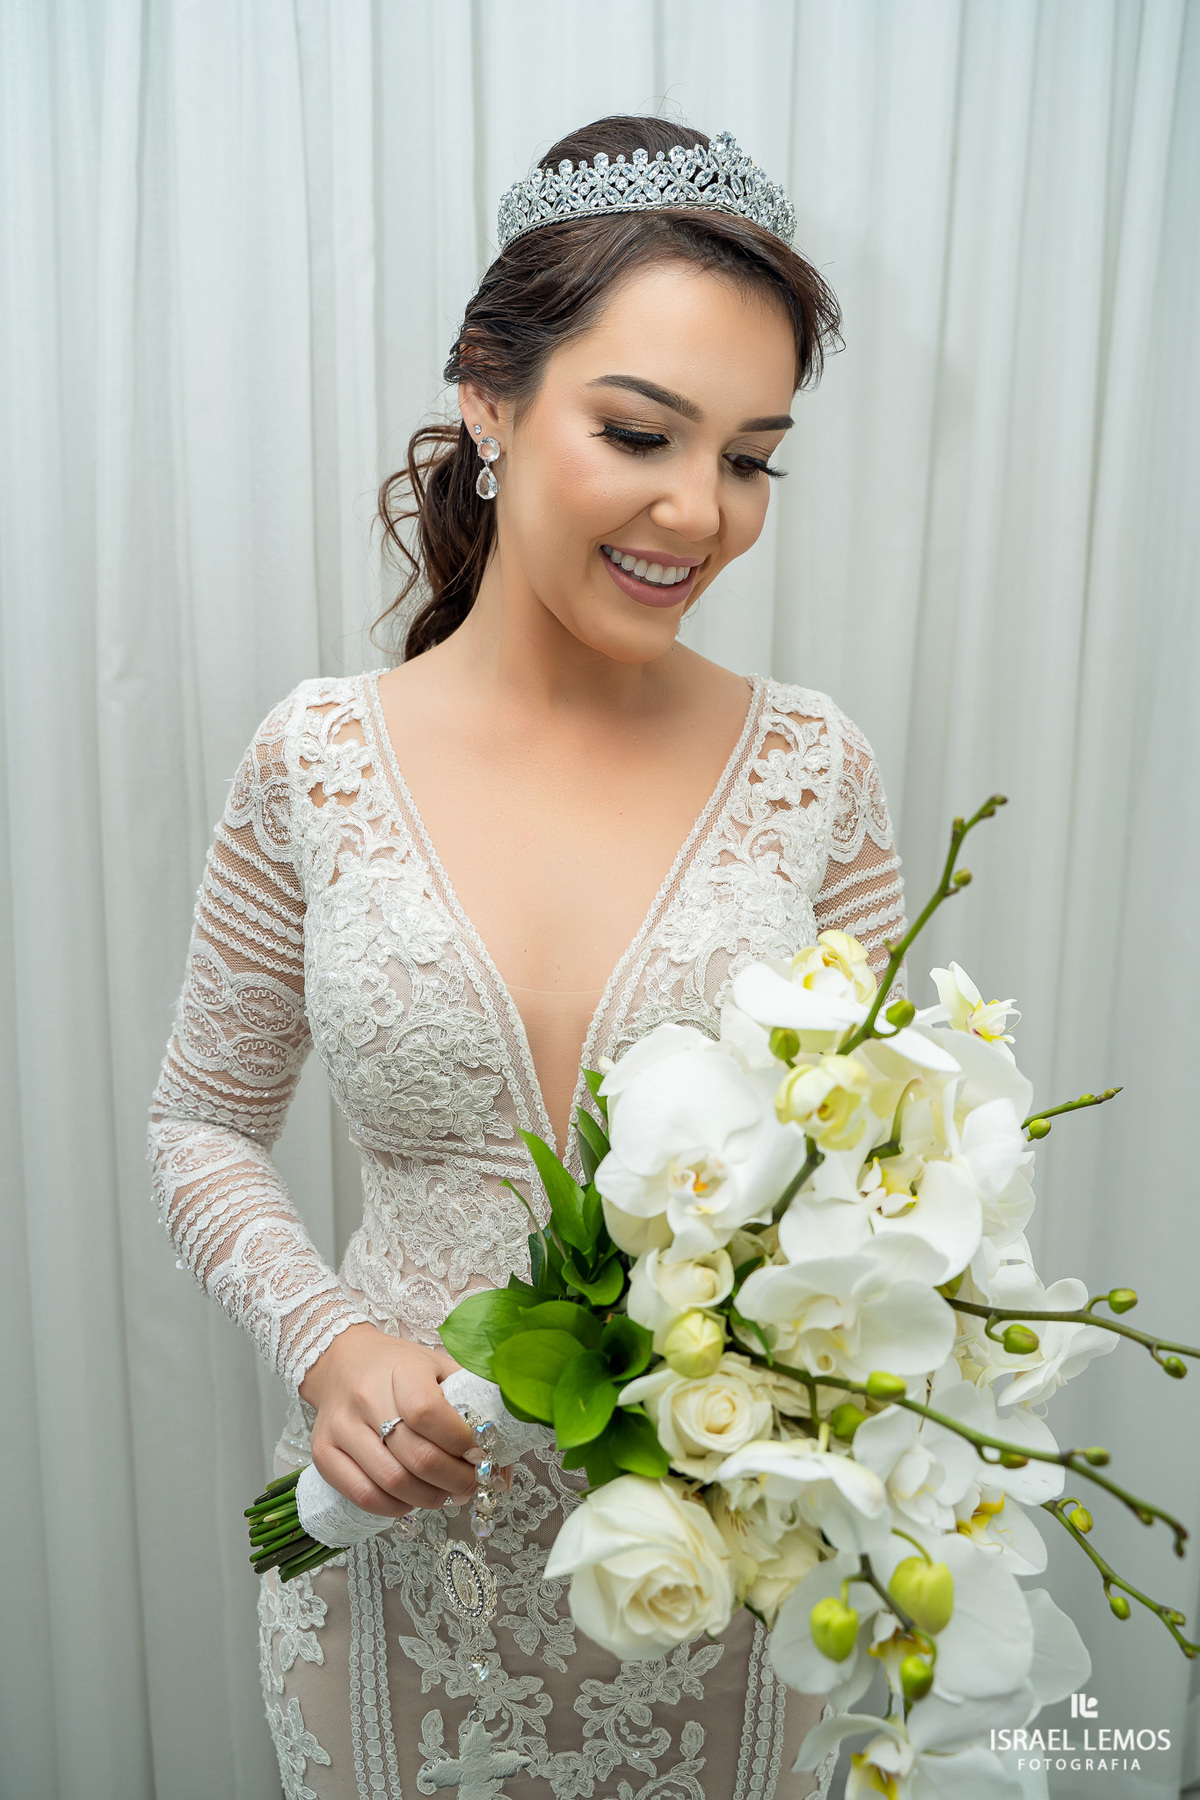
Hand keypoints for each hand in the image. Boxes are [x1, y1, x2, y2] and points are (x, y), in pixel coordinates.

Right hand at [299, 1322, 476, 1516]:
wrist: (342, 1361)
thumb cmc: (398, 1368)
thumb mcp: (438, 1368)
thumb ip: (472, 1405)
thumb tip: (503, 1462)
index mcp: (400, 1368)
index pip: (430, 1413)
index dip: (460, 1442)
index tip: (481, 1452)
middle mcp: (365, 1397)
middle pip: (416, 1456)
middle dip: (455, 1480)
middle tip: (473, 1484)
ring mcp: (340, 1428)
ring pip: (391, 1482)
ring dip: (429, 1498)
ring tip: (447, 1494)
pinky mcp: (322, 1453)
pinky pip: (362, 1495)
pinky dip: (395, 1507)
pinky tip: (412, 1499)